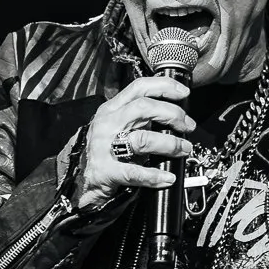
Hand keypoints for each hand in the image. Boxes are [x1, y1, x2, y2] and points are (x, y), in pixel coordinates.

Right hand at [74, 73, 195, 213]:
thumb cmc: (106, 152)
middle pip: (143, 108)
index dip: (164, 87)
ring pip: (143, 139)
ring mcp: (105, 147)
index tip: (183, 93)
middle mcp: (107, 124)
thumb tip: (174, 116)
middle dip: (172, 114)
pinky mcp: (107, 171)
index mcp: (111, 110)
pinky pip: (134, 172)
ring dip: (170, 144)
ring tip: (184, 150)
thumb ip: (140, 118)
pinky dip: (154, 175)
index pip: (138, 88)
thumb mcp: (118, 127)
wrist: (81, 181)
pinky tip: (167, 177)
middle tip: (188, 126)